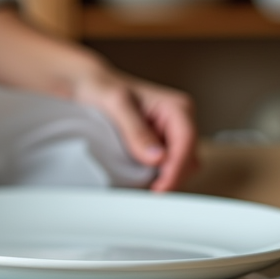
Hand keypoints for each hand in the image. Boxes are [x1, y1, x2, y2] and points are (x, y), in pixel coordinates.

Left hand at [64, 62, 198, 191]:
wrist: (90, 86)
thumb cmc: (103, 87)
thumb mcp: (116, 105)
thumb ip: (136, 131)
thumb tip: (157, 158)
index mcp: (177, 106)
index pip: (187, 141)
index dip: (176, 168)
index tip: (161, 187)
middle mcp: (179, 120)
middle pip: (189, 158)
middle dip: (172, 176)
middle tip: (151, 192)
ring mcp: (171, 134)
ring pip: (181, 166)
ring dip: (166, 178)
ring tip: (145, 186)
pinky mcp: (161, 144)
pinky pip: (167, 167)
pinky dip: (158, 176)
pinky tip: (141, 178)